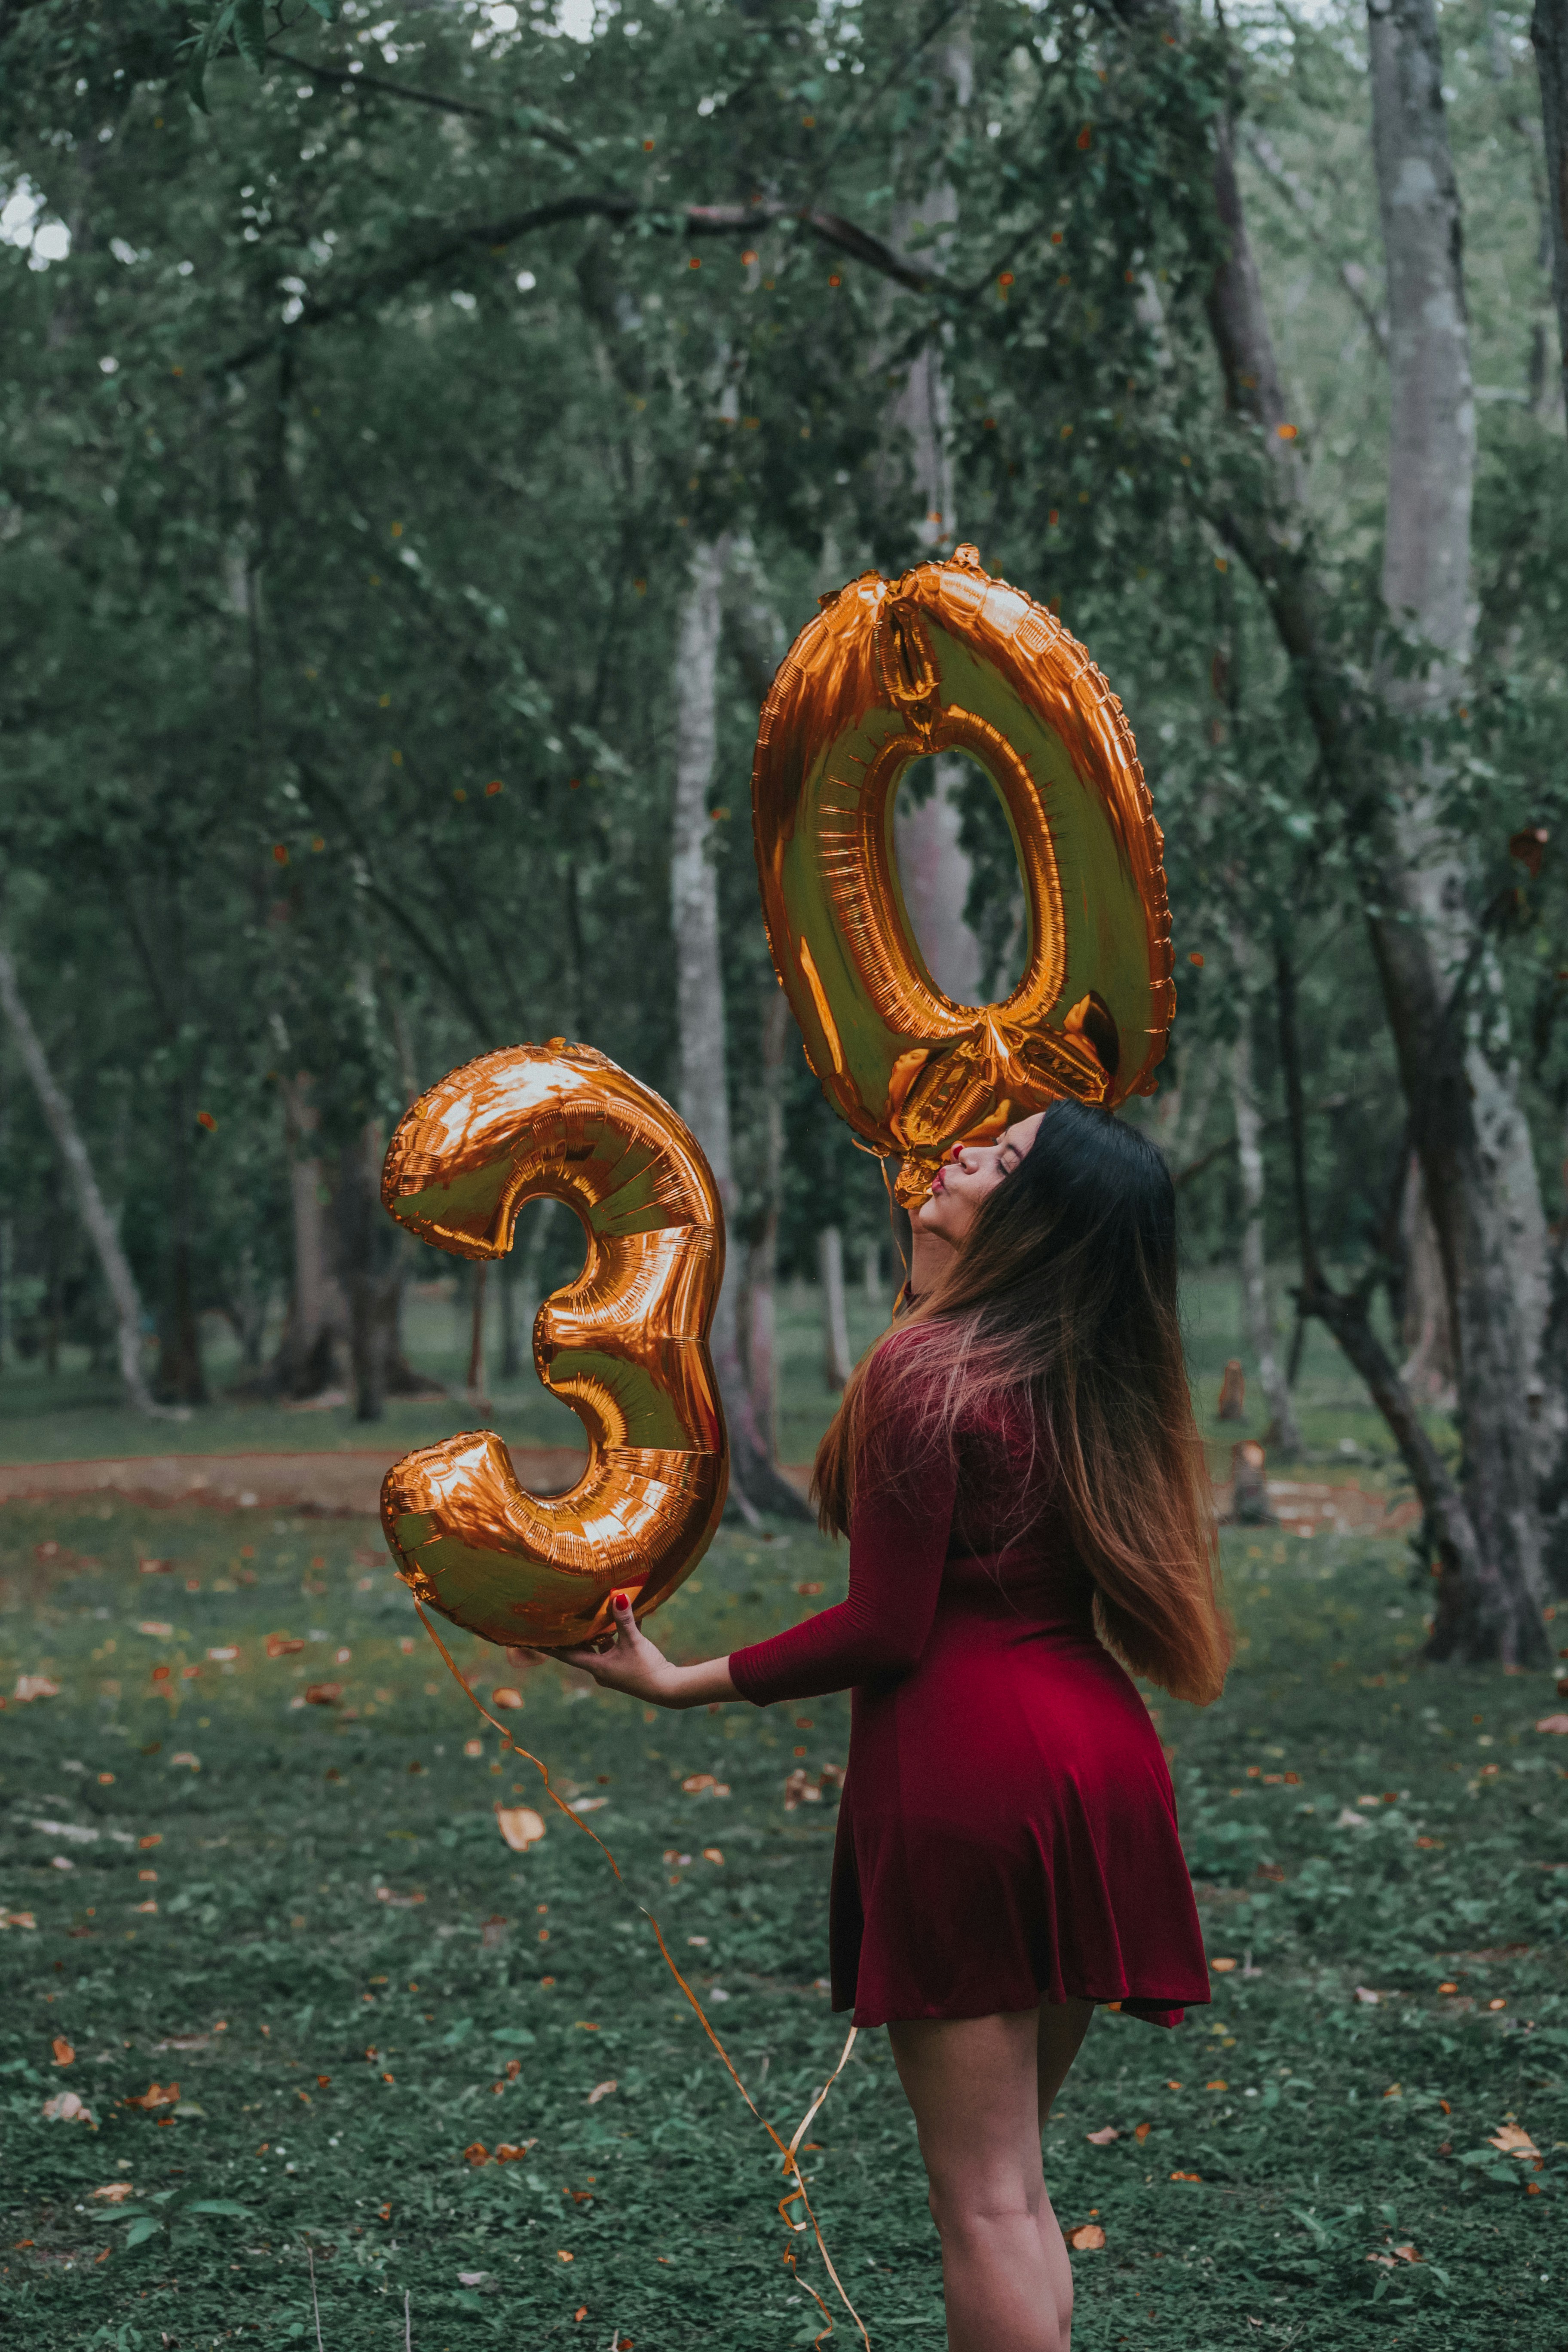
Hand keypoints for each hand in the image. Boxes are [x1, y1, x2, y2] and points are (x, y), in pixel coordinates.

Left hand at [551, 1591, 706, 1708]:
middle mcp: (601, 1670)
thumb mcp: (634, 1641)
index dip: (549, 1646)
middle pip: (581, 1649)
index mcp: (596, 1667)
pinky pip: (615, 1648)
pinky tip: (627, 1618)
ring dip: (598, 1633)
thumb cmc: (647, 1668)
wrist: (668, 1689)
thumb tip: (618, 1596)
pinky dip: (617, 1636)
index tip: (531, 1640)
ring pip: (600, 1647)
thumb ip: (624, 1619)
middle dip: (574, 1635)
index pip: (565, 1654)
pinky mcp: (625, 1668)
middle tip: (560, 1619)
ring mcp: (613, 1670)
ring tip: (592, 1614)